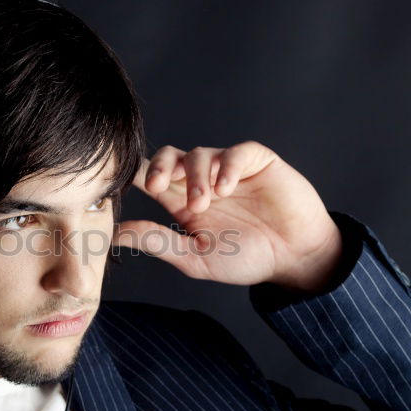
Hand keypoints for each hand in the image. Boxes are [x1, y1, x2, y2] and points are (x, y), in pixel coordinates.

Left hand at [111, 141, 343, 292]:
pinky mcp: (256, 161)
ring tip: (203, 204)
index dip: (135, 175)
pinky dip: (227, 167)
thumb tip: (115, 235)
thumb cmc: (247, 258)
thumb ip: (158, 241)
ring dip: (196, 177)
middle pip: (169, 156)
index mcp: (181, 201)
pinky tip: (226, 188)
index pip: (151, 177)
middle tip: (157, 187)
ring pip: (200, 154)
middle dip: (159, 166)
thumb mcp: (195, 257)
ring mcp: (228, 169)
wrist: (295, 258)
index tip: (121, 184)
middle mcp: (201, 180)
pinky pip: (236, 152)